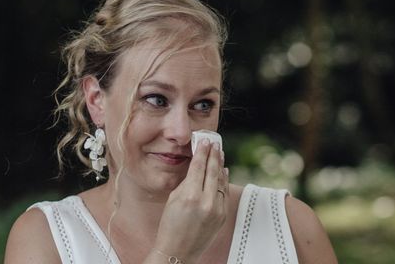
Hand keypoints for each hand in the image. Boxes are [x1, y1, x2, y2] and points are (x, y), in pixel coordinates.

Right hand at [153, 139, 227, 262]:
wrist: (178, 252)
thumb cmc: (170, 225)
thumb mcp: (174, 198)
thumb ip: (187, 182)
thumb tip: (198, 167)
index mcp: (190, 195)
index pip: (199, 167)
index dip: (202, 152)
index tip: (205, 141)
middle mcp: (206, 201)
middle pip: (212, 171)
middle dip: (213, 155)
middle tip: (214, 143)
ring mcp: (216, 209)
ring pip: (221, 180)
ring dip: (220, 165)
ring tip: (219, 153)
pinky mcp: (222, 216)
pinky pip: (224, 193)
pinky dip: (224, 180)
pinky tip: (223, 171)